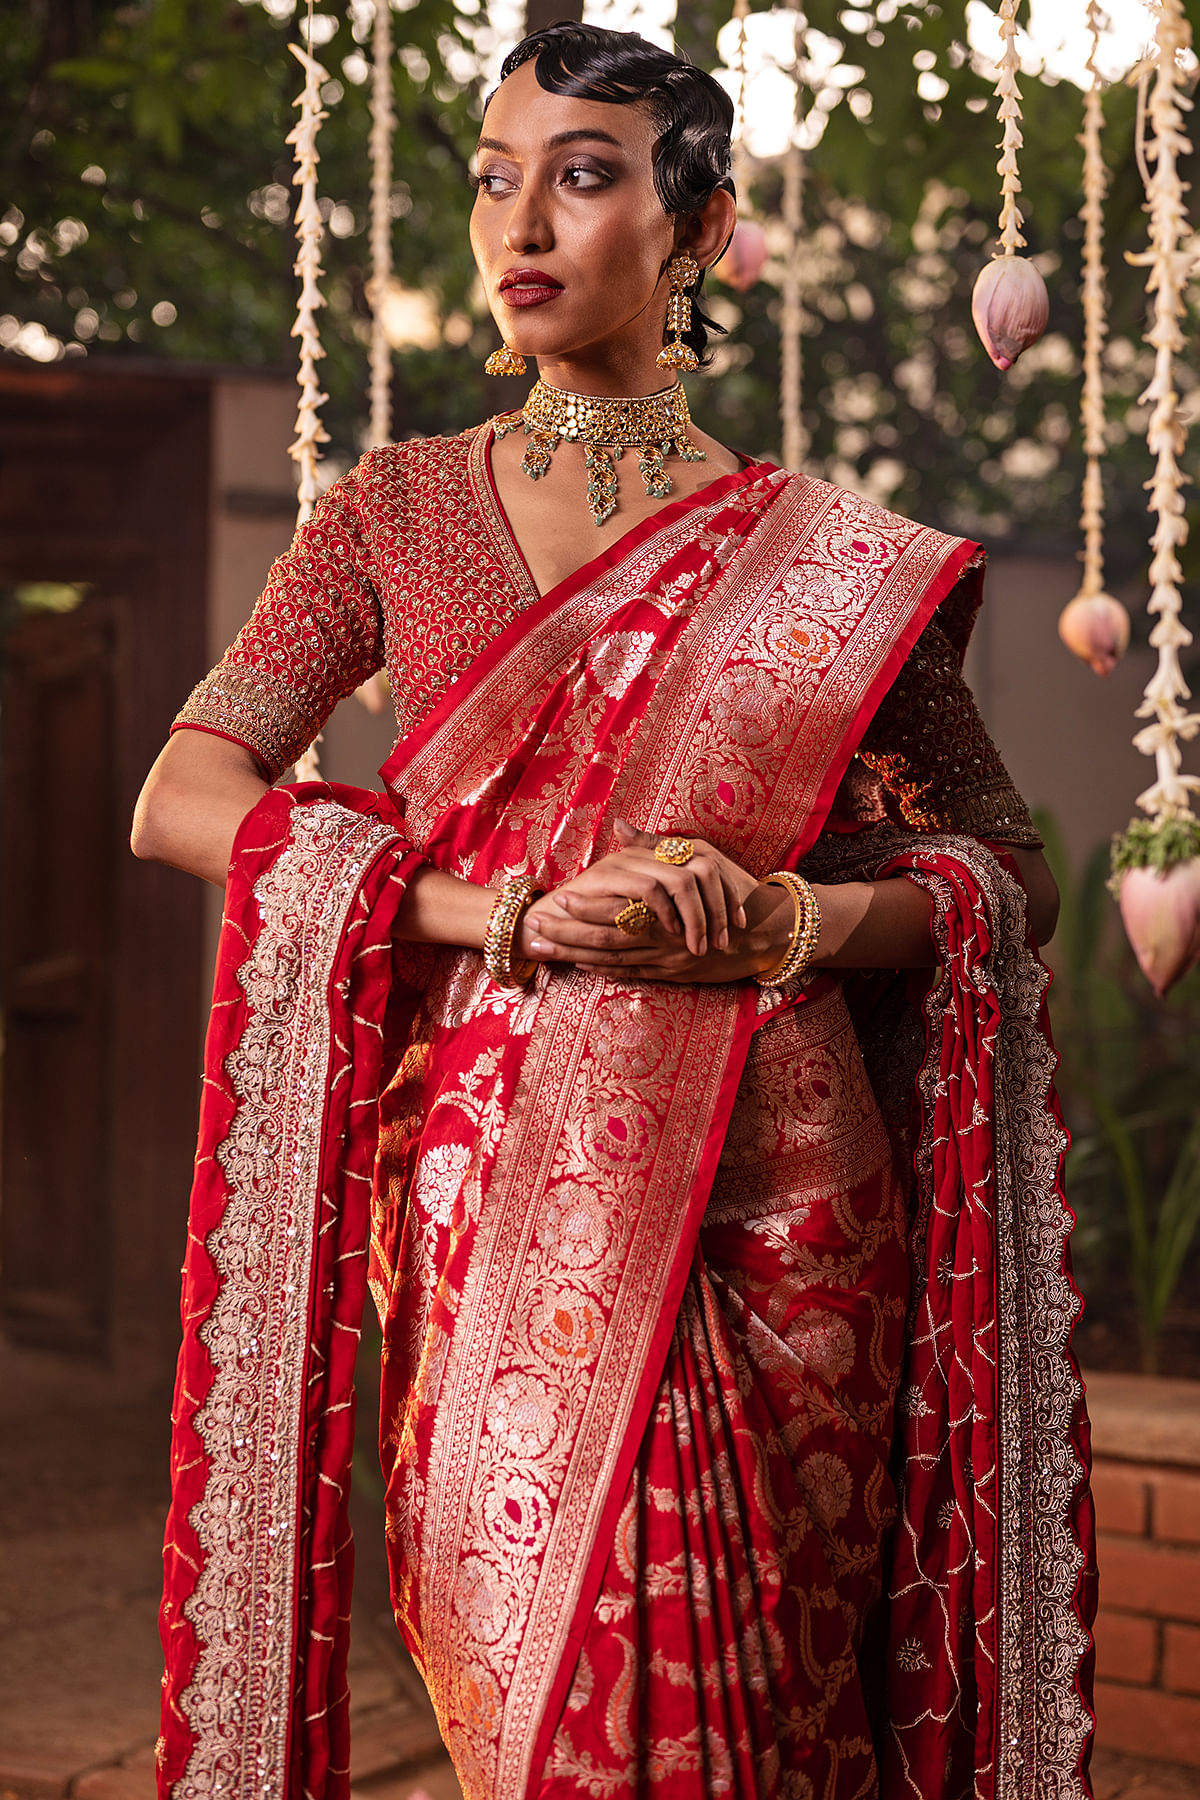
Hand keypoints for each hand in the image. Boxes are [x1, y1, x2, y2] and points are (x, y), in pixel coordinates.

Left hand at [517, 822, 792, 983]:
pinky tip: (579, 967)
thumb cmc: (732, 888)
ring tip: (542, 951)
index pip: (616, 908)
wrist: (766, 932)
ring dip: (574, 956)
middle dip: (566, 936)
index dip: (584, 907)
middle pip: (604, 939)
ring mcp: (665, 958)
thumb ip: (654, 845)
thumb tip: (619, 823)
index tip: (556, 900)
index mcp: (667, 904)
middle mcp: (662, 935)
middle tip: (533, 930)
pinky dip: (603, 972)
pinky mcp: (671, 973)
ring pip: (611, 960)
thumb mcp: (698, 857)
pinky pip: (631, 975)